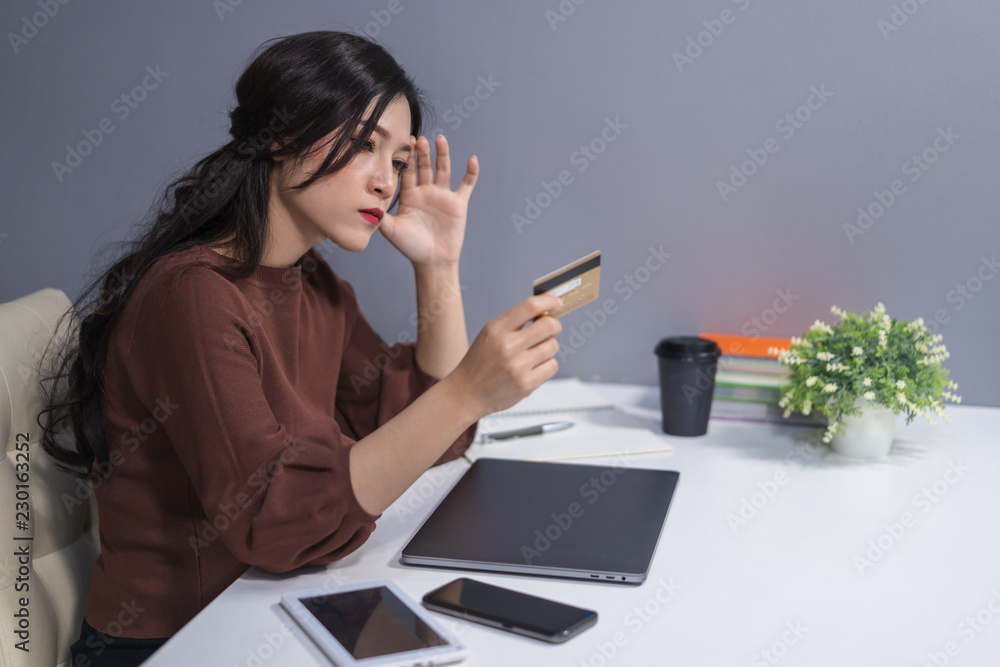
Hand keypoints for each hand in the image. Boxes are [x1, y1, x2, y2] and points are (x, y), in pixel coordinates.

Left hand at [377, 134, 478, 268]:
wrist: (432, 261)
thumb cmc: (410, 247)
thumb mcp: (391, 230)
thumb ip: (379, 216)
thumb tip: (364, 206)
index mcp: (410, 195)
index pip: (408, 171)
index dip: (407, 158)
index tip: (405, 141)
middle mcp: (426, 192)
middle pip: (425, 166)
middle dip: (423, 153)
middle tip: (420, 139)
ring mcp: (443, 196)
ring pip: (443, 170)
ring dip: (442, 155)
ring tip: (441, 140)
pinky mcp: (458, 203)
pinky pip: (466, 184)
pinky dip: (471, 172)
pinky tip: (472, 159)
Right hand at [445, 294, 563, 420]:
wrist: (466, 393)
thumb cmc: (480, 362)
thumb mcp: (490, 334)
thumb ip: (515, 322)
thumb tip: (546, 311)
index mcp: (496, 329)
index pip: (530, 306)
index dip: (549, 301)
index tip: (557, 302)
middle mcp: (507, 346)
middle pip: (549, 325)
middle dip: (554, 325)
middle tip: (551, 329)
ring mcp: (517, 366)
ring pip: (552, 346)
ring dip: (548, 347)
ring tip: (534, 353)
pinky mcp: (526, 384)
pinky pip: (552, 366)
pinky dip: (547, 365)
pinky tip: (533, 368)